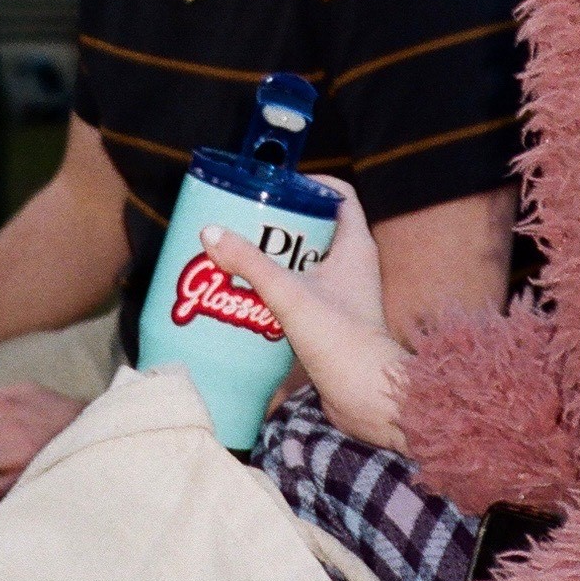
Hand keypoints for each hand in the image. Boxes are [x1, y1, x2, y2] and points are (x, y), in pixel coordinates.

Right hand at [202, 182, 408, 451]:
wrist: (367, 397)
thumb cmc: (340, 339)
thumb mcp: (289, 294)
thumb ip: (250, 263)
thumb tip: (212, 231)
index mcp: (356, 246)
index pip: (340, 195)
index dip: (311, 184)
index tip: (278, 184)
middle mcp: (354, 265)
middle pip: (316, 227)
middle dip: (281, 223)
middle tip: (247, 220)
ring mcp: (345, 294)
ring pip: (307, 262)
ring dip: (277, 258)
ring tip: (240, 255)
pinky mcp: (332, 321)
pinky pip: (303, 293)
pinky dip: (279, 289)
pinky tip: (250, 297)